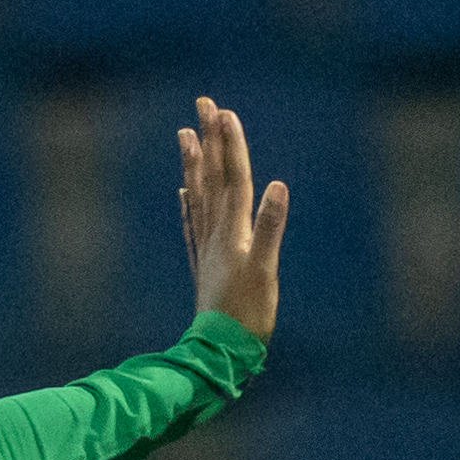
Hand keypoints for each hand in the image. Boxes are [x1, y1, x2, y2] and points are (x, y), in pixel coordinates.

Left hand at [178, 94, 288, 339]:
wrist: (218, 354)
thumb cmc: (247, 316)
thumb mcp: (264, 271)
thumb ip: (270, 228)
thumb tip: (276, 186)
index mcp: (232, 232)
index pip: (234, 179)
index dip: (232, 145)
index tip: (224, 111)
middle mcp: (216, 234)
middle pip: (213, 178)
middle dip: (211, 140)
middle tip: (203, 104)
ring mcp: (207, 249)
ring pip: (199, 196)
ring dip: (195, 164)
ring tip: (186, 135)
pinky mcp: (205, 265)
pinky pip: (193, 225)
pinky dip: (189, 204)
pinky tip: (183, 193)